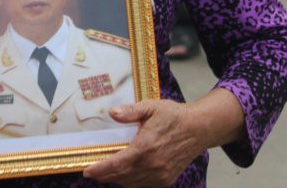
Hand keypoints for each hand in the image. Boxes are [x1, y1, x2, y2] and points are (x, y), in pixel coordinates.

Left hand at [83, 100, 204, 186]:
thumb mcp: (151, 107)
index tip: (88, 171)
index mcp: (145, 147)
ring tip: (108, 173)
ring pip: (131, 184)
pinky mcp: (166, 180)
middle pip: (121, 177)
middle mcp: (152, 165)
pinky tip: (127, 175)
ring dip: (117, 179)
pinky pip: (143, 185)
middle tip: (94, 171)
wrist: (198, 128)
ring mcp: (160, 175)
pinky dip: (132, 182)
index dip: (100, 169)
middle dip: (105, 175)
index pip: (116, 164)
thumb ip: (130, 112)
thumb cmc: (174, 116)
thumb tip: (112, 113)